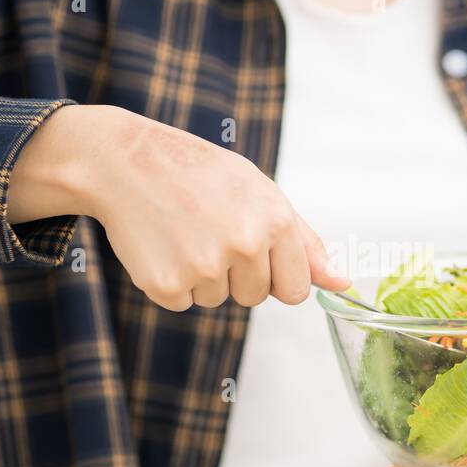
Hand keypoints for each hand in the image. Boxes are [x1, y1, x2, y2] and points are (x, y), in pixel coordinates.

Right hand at [9, 104, 349, 308]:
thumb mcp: (259, 192)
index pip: (295, 290)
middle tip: (208, 231)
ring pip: (217, 301)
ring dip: (202, 277)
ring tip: (183, 232)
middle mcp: (245, 245)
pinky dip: (171, 282)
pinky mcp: (167, 286)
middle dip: (236, 275)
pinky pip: (182, 304)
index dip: (274, 277)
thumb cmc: (198, 174)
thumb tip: (341, 283)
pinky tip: (161, 244)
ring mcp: (205, 268)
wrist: (125, 161)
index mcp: (275, 220)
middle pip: (255, 298)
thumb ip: (303, 242)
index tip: (253, 255)